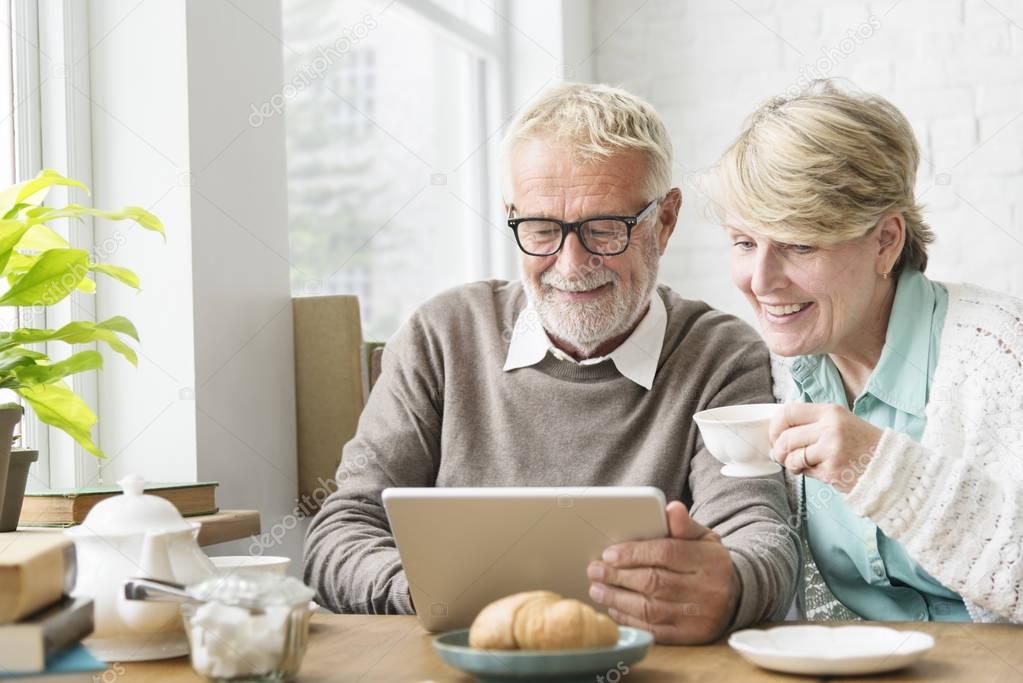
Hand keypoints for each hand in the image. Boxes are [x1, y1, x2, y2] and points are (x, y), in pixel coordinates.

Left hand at [586, 501, 739, 643]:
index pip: (667, 553)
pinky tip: (615, 609)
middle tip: (594, 570)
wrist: (736, 596)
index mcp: (710, 560)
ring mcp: (700, 617)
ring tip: (597, 589)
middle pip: (654, 582)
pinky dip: (630, 620)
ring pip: (651, 609)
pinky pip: (655, 630)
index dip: (634, 553)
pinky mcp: (691, 637)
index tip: (609, 554)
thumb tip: (672, 508)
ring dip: (618, 599)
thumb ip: (684, 525)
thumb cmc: (708, 562)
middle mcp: (708, 591)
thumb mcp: (703, 538)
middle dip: (618, 576)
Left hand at [769, 403, 882, 492]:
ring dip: (791, 464)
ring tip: (801, 465)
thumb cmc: (862, 444)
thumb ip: (811, 424)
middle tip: (783, 456)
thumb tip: (777, 435)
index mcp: (830, 411)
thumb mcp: (839, 423)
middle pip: (786, 437)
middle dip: (779, 450)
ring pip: (792, 457)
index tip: (775, 437)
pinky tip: (821, 471)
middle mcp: (830, 427)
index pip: (788, 412)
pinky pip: (806, 472)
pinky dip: (807, 473)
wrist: (891, 466)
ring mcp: (831, 449)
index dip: (774, 427)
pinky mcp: (832, 470)